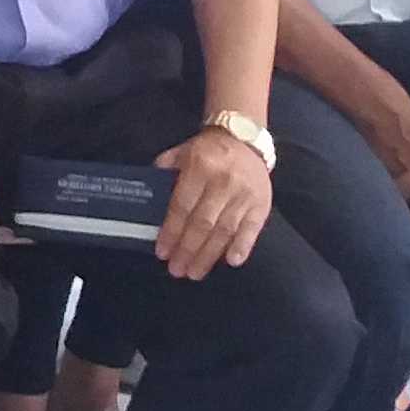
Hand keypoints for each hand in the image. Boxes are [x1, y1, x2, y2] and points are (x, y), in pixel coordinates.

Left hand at [153, 128, 275, 278]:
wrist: (243, 138)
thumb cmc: (206, 151)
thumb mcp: (180, 153)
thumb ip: (164, 173)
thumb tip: (147, 198)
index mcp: (199, 168)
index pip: (182, 206)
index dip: (171, 232)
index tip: (162, 252)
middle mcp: (223, 183)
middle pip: (203, 223)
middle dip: (188, 250)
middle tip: (177, 270)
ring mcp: (245, 195)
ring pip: (225, 230)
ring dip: (209, 255)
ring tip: (195, 272)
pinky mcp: (262, 203)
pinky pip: (252, 229)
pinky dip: (242, 246)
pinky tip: (231, 262)